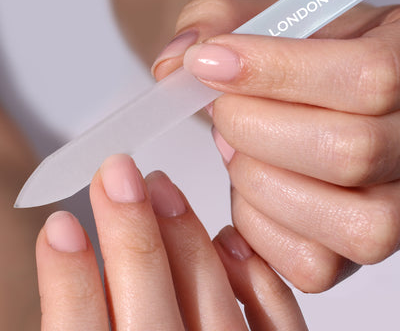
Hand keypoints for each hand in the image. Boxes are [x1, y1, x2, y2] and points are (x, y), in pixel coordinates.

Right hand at [36, 154, 306, 329]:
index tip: (59, 226)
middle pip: (147, 308)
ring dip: (182, 235)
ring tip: (159, 185)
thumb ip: (83, 324)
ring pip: (210, 301)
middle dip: (127, 231)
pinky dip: (253, 278)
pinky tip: (228, 238)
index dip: (67, 280)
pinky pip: (276, 324)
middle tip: (115, 173)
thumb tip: (79, 272)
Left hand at [151, 0, 399, 291]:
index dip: (273, 72)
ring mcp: (395, 205)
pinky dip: (259, 227)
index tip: (207, 62)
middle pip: (349, 153)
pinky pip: (314, 265)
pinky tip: (246, 188)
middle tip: (222, 112)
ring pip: (346, 223)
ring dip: (260, 182)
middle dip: (255, 131)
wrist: (306, 89)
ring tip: (235, 150)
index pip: (367, 77)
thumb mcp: (258, 17)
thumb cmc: (289, 54)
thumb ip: (215, 22)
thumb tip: (173, 66)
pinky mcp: (356, 244)